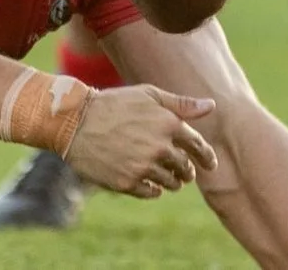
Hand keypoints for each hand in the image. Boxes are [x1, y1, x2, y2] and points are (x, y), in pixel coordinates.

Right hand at [64, 84, 217, 197]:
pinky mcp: (127, 183)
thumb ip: (181, 104)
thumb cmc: (115, 104)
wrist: (76, 122)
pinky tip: (151, 184)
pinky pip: (151, 192)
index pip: (198, 146)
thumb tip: (211, 106)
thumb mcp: (149, 95)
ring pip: (170, 182)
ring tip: (170, 179)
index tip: (210, 164)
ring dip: (173, 181)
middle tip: (186, 172)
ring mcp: (143, 167)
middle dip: (188, 171)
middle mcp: (159, 147)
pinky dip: (155, 189)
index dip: (207, 156)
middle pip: (185, 167)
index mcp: (169, 123)